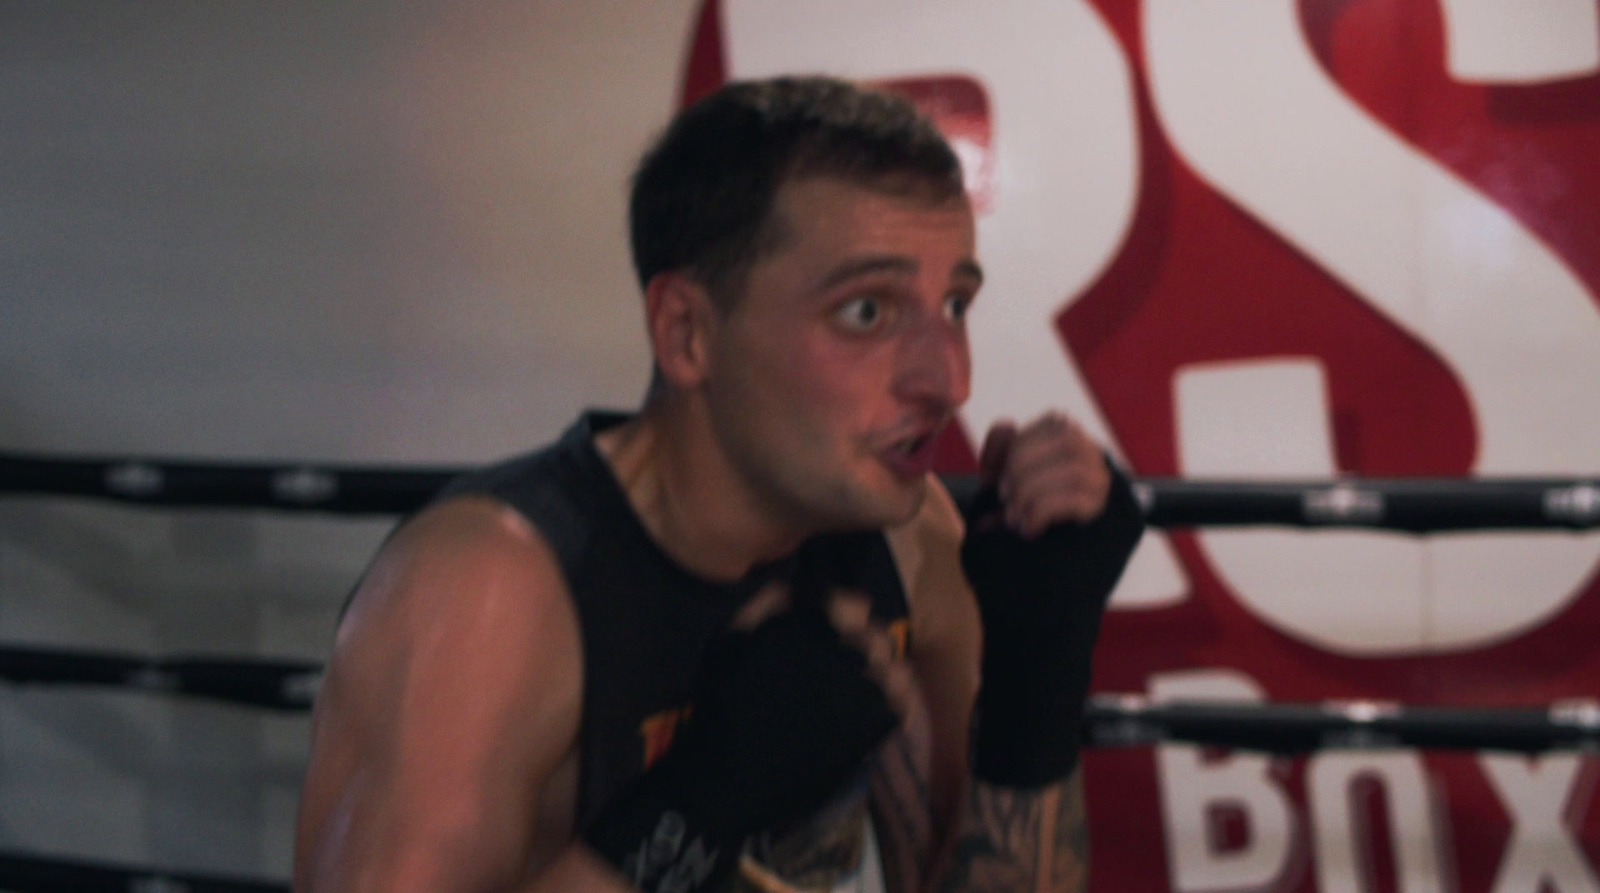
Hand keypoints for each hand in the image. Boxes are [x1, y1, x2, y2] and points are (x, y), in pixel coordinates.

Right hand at [583, 589, 903, 892]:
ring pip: (895, 668)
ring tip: (856, 693)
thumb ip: (764, 606)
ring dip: (880, 676)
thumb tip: (795, 587)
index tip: (834, 629)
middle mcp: (846, 650)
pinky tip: (868, 715)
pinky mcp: (875, 726)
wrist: (733, 772)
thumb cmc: (724, 705)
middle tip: (843, 667)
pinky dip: (892, 705)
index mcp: (813, 625)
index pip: (853, 603)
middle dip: (864, 646)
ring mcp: (866, 688)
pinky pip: (902, 704)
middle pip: (878, 636)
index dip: (844, 614)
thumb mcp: (729, 642)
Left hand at [961, 412, 1143, 786]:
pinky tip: (1029, 531)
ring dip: (1032, 485)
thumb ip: (999, 466)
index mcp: (1080, 475)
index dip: (1018, 445)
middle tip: (1007, 505)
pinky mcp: (1121, 529)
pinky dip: (1044, 505)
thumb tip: (1005, 423)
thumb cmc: (1007, 579)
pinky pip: (1083, 490)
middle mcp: (1109, 485)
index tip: (998, 487)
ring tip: (1017, 520)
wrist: (1027, 633)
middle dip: (1023, 463)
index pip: (1055, 425)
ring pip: (1075, 457)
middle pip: (1066, 433)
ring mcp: (1119, 506)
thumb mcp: (992, 510)